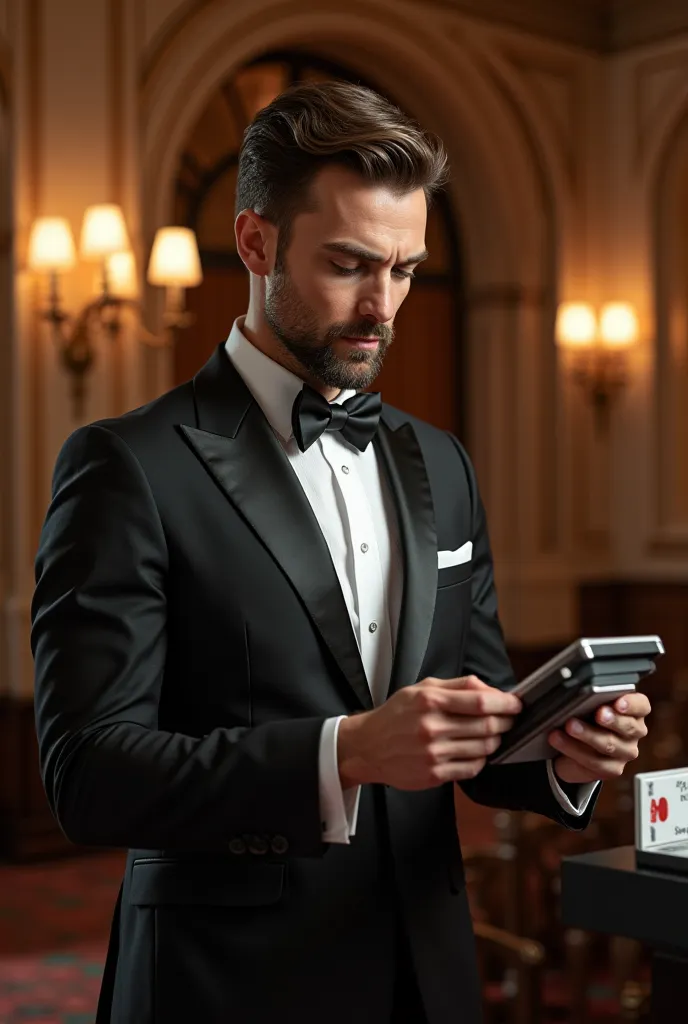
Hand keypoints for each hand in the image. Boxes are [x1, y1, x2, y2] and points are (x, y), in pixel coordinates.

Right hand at [337, 675, 521, 790]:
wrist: (367, 746)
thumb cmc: (397, 715)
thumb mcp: (422, 688)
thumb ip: (458, 685)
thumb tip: (491, 690)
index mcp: (430, 701)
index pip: (480, 702)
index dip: (505, 703)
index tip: (517, 704)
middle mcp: (432, 727)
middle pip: (487, 726)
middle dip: (506, 722)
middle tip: (511, 720)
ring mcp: (433, 753)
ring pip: (483, 748)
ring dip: (495, 741)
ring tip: (493, 735)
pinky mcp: (434, 774)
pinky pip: (472, 768)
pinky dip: (481, 760)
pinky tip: (476, 752)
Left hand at [548, 692, 650, 784]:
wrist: (574, 748)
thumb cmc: (585, 718)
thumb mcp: (589, 704)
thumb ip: (591, 698)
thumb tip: (578, 693)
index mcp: (633, 712)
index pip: (641, 705)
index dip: (632, 704)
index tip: (618, 702)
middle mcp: (633, 733)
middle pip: (628, 726)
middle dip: (612, 720)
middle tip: (598, 713)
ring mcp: (624, 753)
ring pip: (609, 745)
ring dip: (587, 735)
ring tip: (570, 726)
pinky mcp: (611, 769)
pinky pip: (593, 762)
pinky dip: (573, 749)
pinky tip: (559, 740)